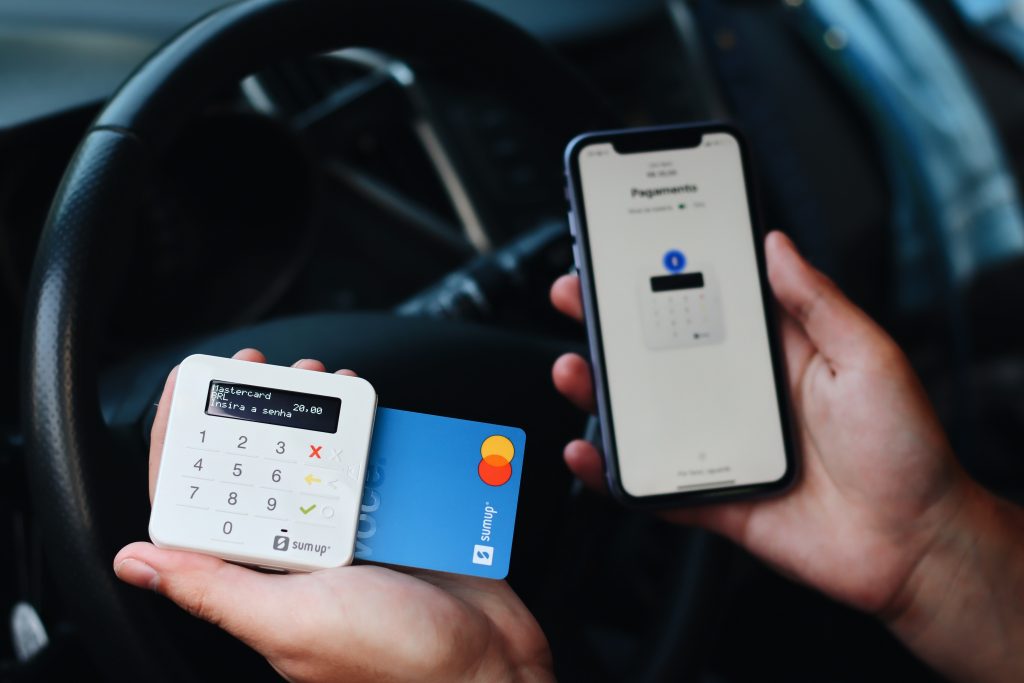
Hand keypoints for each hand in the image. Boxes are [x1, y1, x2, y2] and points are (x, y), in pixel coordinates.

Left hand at [115, 349, 551, 682]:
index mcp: (260, 580)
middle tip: (260, 368)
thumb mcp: (293, 621)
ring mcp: (349, 533)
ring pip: (317, 457)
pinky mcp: (395, 519)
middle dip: (253, 410)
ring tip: (317, 377)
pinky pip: (374, 462)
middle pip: (259, 466)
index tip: (189, 387)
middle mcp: (298, 554)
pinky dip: (369, 428)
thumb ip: (215, 589)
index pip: (202, 503)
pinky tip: (367, 407)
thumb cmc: (395, 662)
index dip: (185, 442)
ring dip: (312, 411)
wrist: (489, 664)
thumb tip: (134, 562)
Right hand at [551, 232, 1023, 681]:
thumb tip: (777, 245)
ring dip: (599, 392)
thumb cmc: (905, 450)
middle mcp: (740, 396)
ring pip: (644, 415)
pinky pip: (651, 483)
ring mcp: (720, 445)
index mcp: (774, 355)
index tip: (625, 252)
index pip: (706, 304)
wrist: (914, 545)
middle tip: (576, 297)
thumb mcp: (868, 358)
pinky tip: (588, 452)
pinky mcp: (712, 496)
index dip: (664, 277)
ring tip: (574, 369)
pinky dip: (612, 473)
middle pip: (659, 355)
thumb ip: (818, 302)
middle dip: (612, 325)